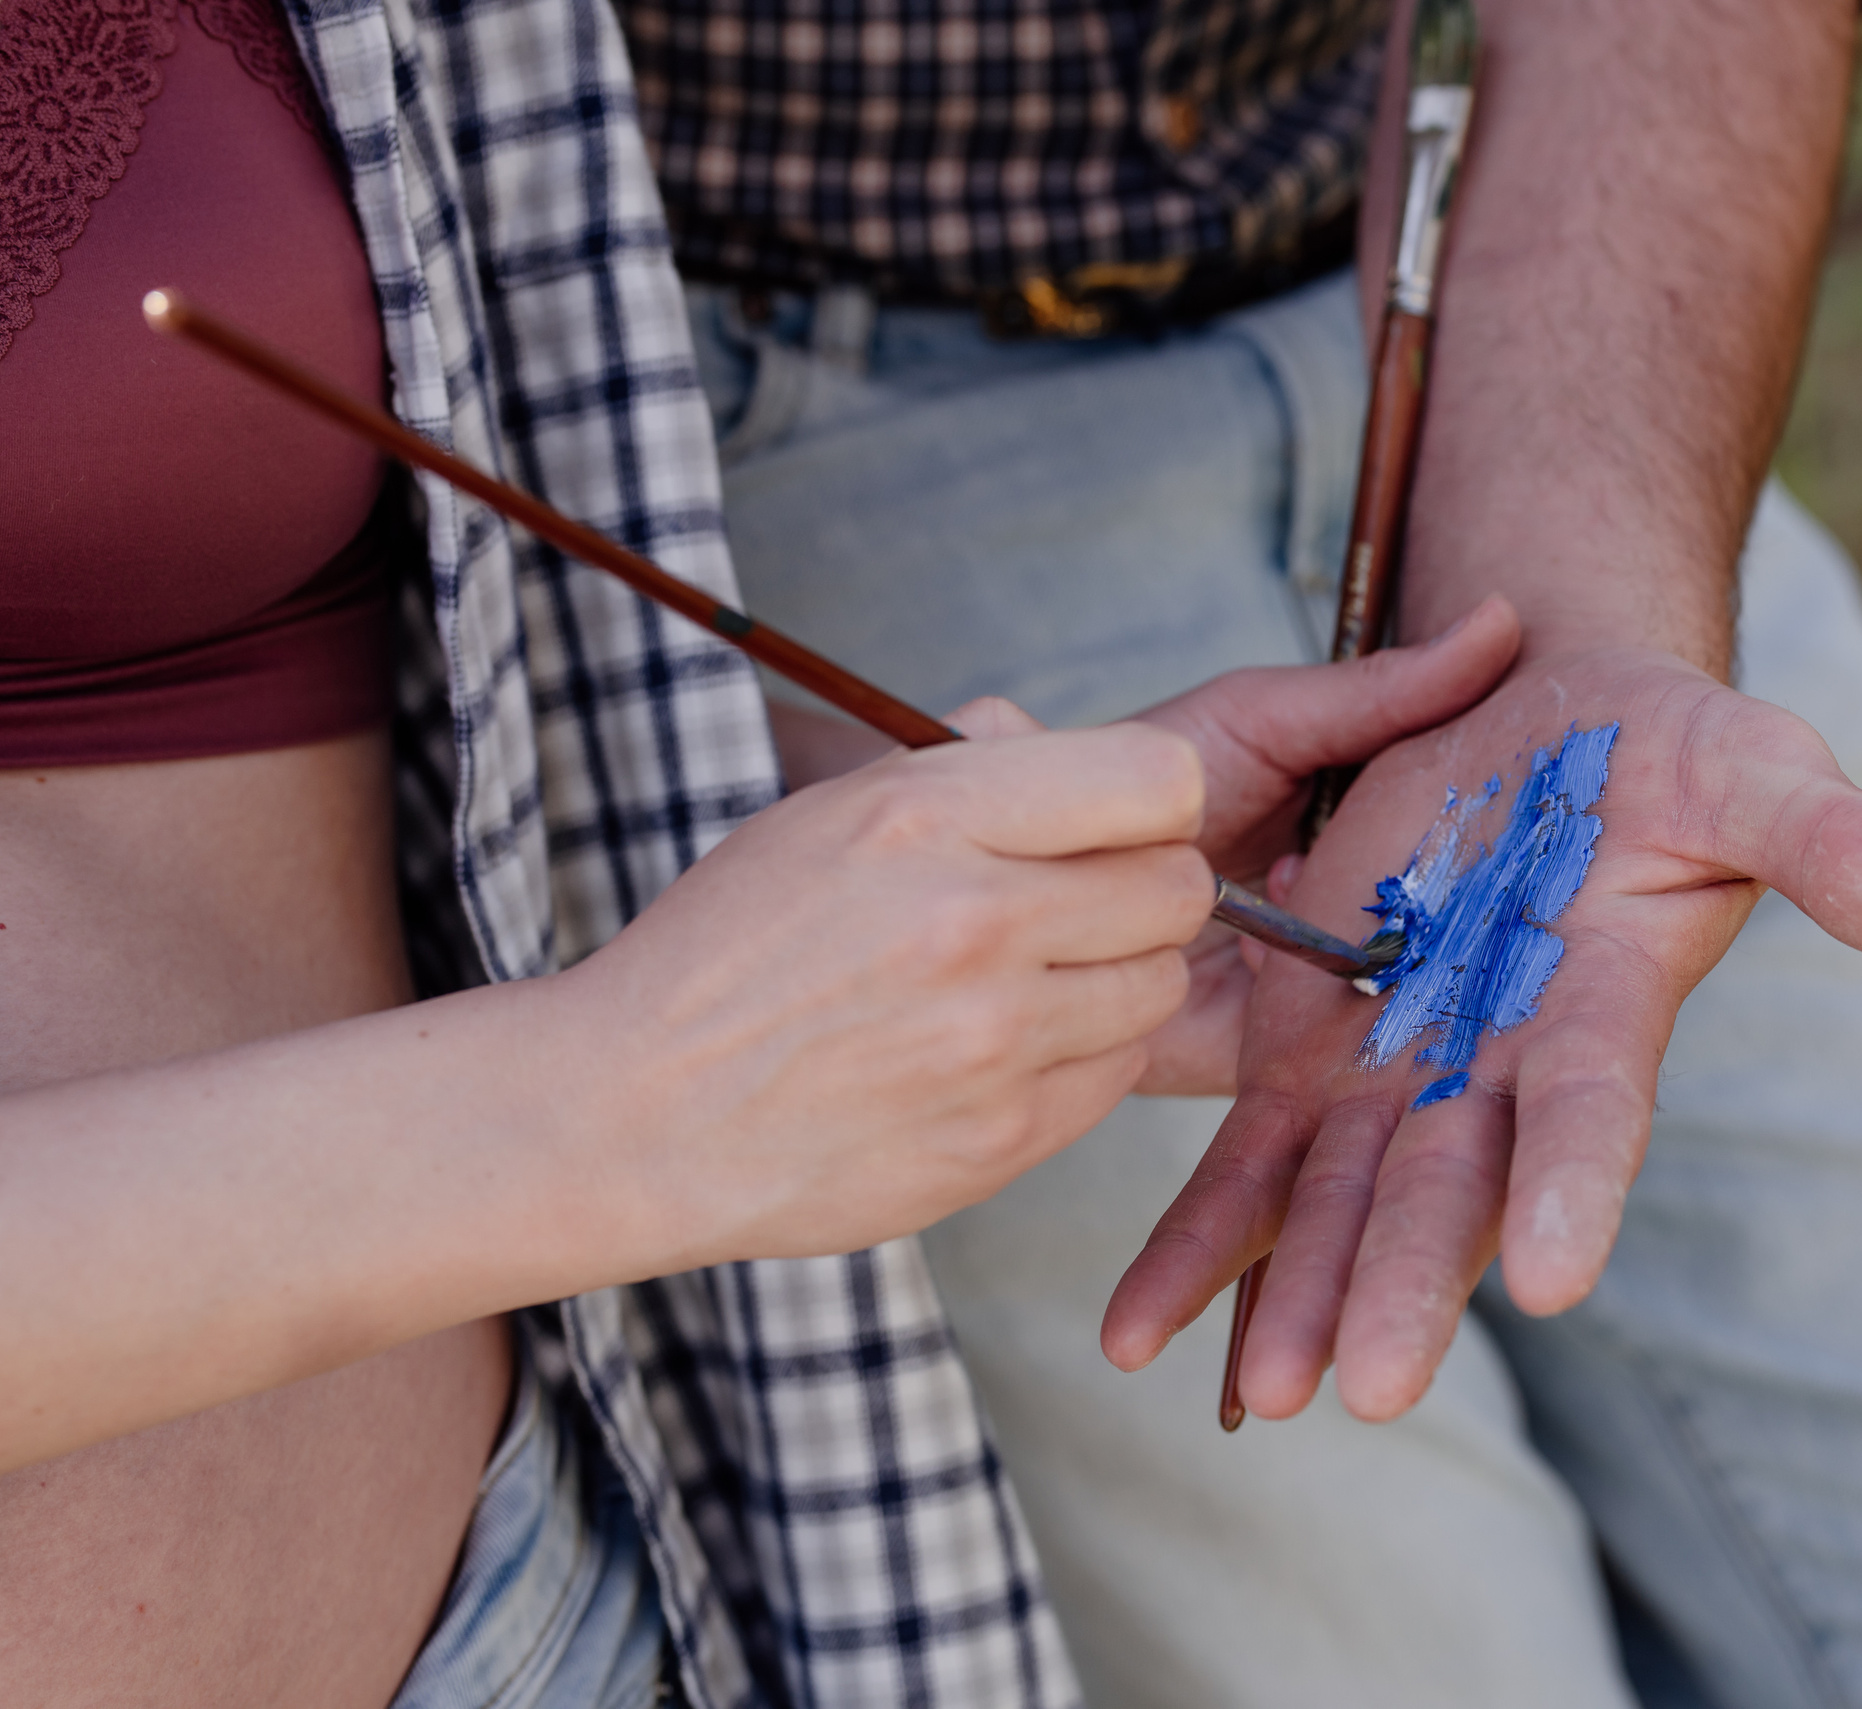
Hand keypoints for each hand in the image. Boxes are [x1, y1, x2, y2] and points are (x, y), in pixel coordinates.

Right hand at [567, 717, 1212, 1266]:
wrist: (633, 1115)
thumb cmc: (728, 952)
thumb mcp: (823, 812)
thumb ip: (961, 765)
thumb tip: (1059, 742)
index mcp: (927, 816)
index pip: (1159, 779)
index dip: (1148, 802)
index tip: (1112, 826)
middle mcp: (973, 922)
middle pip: (1179, 887)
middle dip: (1139, 892)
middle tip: (1068, 911)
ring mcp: (995, 1041)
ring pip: (1159, 987)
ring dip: (1111, 982)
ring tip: (1021, 987)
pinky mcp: (1002, 1139)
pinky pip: (1115, 1077)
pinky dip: (1077, 1061)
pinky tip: (995, 1055)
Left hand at [1099, 646, 1861, 1419]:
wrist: (1539, 706)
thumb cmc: (1665, 744)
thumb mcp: (1751, 769)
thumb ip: (1837, 844)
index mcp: (1602, 1009)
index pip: (1593, 1110)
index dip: (1580, 1185)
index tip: (1558, 1275)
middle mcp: (1499, 1068)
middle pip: (1452, 1189)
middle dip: (1410, 1284)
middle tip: (1372, 1387)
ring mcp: (1399, 1071)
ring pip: (1341, 1203)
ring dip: (1299, 1297)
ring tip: (1259, 1396)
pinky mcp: (1311, 1052)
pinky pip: (1249, 1165)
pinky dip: (1201, 1244)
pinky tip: (1138, 1334)